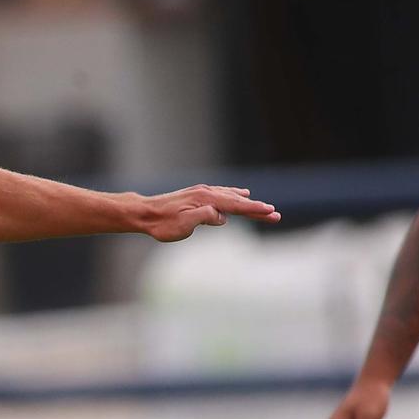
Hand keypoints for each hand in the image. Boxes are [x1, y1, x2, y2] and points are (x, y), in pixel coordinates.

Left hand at [141, 186, 280, 241]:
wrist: (144, 213)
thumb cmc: (162, 223)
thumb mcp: (183, 225)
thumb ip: (204, 217)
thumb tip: (221, 215)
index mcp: (207, 200)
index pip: (236, 206)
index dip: (254, 210)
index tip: (271, 212)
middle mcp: (207, 192)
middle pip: (238, 201)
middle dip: (257, 208)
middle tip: (275, 215)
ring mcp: (202, 192)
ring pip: (231, 196)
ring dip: (248, 202)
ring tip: (263, 208)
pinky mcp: (197, 195)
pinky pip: (222, 193)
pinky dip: (235, 195)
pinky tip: (241, 193)